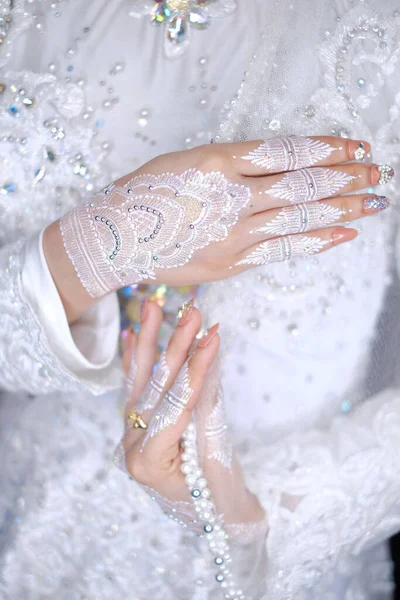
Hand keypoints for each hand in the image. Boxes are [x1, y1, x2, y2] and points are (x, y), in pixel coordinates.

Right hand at [43, 136, 392, 320]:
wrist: (115, 237)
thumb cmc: (147, 193)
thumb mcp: (188, 161)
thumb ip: (233, 164)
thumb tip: (282, 165)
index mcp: (216, 162)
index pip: (285, 152)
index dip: (326, 148)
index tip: (353, 146)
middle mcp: (229, 196)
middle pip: (300, 185)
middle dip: (344, 178)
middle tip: (376, 173)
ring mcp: (231, 233)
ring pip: (297, 218)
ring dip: (340, 210)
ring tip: (372, 202)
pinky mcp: (230, 263)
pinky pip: (281, 250)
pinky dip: (314, 242)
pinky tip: (341, 235)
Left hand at [116, 300, 263, 528]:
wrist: (214, 520)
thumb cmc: (220, 497)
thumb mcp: (217, 454)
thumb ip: (208, 405)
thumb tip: (207, 356)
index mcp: (147, 461)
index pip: (175, 404)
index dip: (197, 368)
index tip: (214, 335)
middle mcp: (130, 445)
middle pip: (155, 387)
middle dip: (176, 346)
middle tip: (194, 311)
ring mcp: (130, 436)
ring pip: (139, 382)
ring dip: (149, 341)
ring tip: (152, 305)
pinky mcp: (137, 428)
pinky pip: (135, 389)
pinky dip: (135, 361)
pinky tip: (132, 336)